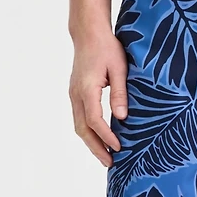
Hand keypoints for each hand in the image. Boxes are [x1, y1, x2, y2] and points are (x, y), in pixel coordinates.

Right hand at [69, 30, 127, 167]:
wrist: (88, 33)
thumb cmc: (106, 47)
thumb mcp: (119, 67)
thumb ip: (120, 92)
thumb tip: (123, 117)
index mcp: (87, 89)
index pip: (95, 120)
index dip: (106, 136)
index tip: (119, 147)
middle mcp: (76, 95)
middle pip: (83, 129)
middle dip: (96, 148)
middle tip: (110, 163)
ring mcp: (73, 94)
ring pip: (79, 125)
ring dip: (91, 142)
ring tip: (105, 155)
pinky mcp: (75, 93)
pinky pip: (79, 117)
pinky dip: (88, 131)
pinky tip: (99, 136)